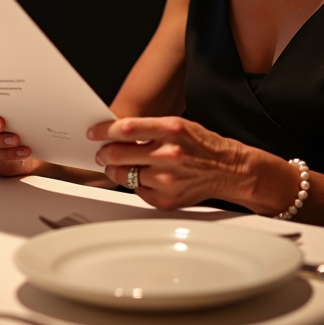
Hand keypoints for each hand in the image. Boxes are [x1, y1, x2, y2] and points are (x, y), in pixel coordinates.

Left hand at [87, 116, 279, 211]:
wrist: (229, 170)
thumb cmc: (202, 145)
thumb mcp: (178, 125)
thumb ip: (148, 128)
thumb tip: (116, 132)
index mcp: (171, 130)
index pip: (127, 128)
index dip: (104, 130)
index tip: (94, 132)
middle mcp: (169, 154)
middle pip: (119, 153)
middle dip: (104, 152)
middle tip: (102, 152)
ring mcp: (168, 179)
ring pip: (123, 174)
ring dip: (116, 169)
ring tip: (119, 165)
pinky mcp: (167, 199)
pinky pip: (136, 191)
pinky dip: (134, 183)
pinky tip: (144, 177)